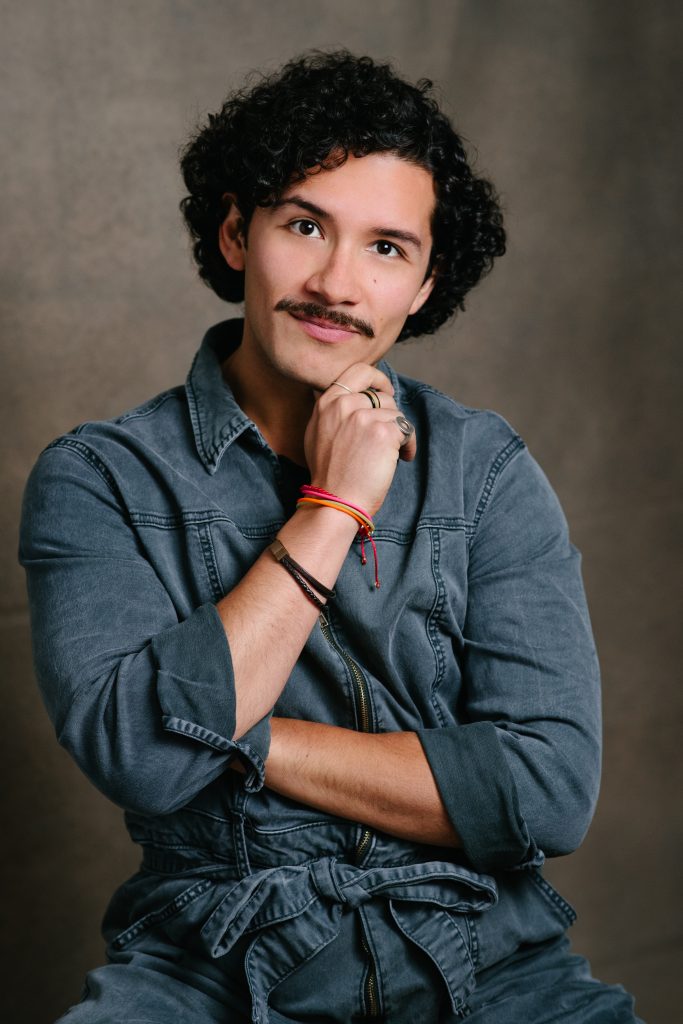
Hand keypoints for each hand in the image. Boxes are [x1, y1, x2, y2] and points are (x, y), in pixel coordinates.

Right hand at [304, 363, 415, 516]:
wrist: (335, 500)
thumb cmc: (329, 475)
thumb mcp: (317, 433)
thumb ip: (333, 412)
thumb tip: (354, 399)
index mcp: (327, 402)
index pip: (358, 372)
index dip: (378, 379)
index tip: (386, 391)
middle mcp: (344, 405)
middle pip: (382, 396)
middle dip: (390, 415)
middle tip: (390, 435)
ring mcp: (364, 417)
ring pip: (396, 413)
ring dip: (399, 433)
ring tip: (393, 453)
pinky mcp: (383, 432)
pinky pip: (406, 429)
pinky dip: (408, 444)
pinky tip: (402, 458)